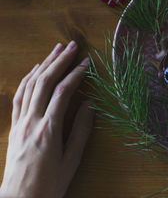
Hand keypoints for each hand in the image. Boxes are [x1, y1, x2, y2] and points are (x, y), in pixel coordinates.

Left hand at [0, 41, 93, 197]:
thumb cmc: (50, 184)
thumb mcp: (72, 160)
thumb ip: (81, 130)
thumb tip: (90, 105)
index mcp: (49, 130)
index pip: (64, 92)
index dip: (76, 74)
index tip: (88, 63)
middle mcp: (32, 121)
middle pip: (45, 82)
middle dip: (59, 61)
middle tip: (73, 46)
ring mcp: (20, 122)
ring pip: (30, 85)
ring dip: (44, 65)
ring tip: (56, 50)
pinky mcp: (14, 126)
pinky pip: (19, 96)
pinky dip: (28, 79)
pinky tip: (36, 70)